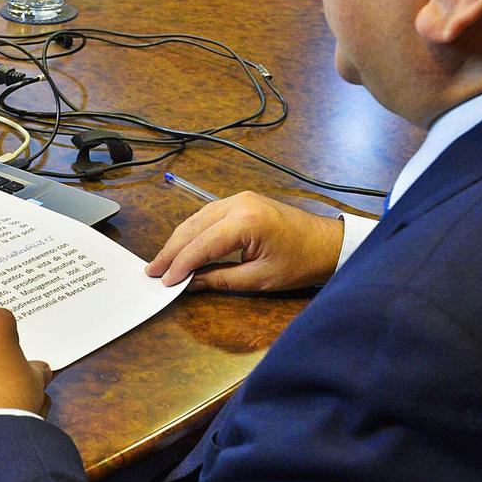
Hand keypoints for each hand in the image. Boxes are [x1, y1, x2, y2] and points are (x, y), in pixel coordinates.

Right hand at [146, 191, 343, 292]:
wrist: (328, 244)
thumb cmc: (301, 262)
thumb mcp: (259, 279)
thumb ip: (220, 279)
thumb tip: (189, 283)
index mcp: (246, 221)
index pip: (201, 244)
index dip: (180, 264)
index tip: (165, 281)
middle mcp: (239, 203)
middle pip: (193, 228)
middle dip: (172, 251)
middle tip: (154, 272)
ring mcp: (240, 198)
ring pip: (196, 219)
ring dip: (179, 241)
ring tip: (163, 262)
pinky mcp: (241, 201)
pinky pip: (207, 214)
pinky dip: (193, 231)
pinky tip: (183, 247)